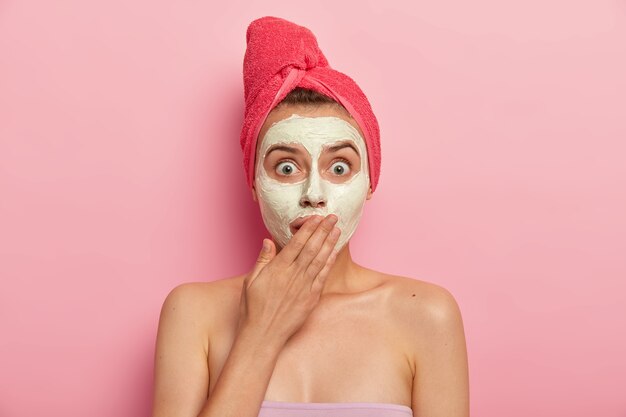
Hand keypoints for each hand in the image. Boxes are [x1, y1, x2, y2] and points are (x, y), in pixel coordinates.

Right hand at [237, 214, 340, 343]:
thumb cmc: (253, 309)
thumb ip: (262, 260)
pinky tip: (334, 252)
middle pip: (312, 248)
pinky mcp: (311, 298)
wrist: (263, 335)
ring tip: (337, 230)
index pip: (297, 243)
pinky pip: (323, 276)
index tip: (316, 218)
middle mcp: (293, 275)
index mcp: (278, 269)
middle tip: (333, 217)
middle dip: (323, 231)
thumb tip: (268, 240)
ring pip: (320, 260)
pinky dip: (329, 263)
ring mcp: (304, 287)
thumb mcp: (251, 281)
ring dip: (330, 243)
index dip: (309, 229)